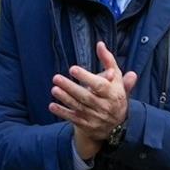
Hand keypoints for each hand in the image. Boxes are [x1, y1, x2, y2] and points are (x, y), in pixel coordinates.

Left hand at [49, 41, 137, 160]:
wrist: (117, 125)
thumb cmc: (114, 95)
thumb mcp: (116, 79)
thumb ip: (108, 61)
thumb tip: (100, 44)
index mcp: (113, 94)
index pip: (100, 85)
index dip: (86, 77)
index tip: (72, 69)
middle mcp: (105, 107)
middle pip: (86, 97)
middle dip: (70, 87)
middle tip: (56, 78)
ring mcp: (96, 117)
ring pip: (78, 107)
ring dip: (65, 98)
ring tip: (54, 89)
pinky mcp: (87, 125)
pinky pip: (73, 119)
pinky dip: (62, 113)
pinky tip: (52, 106)